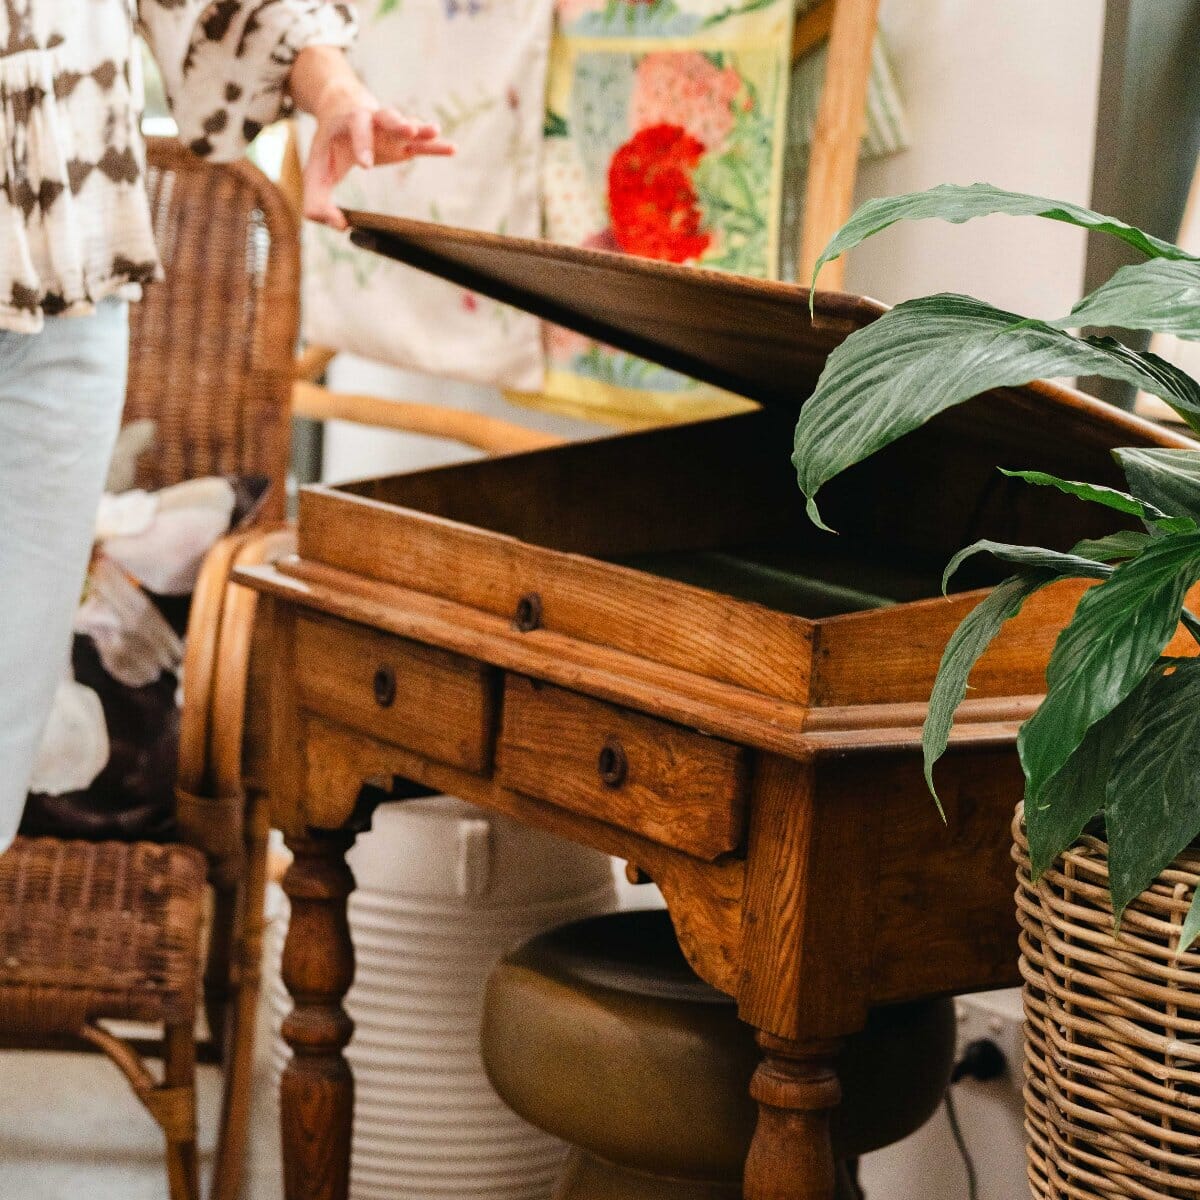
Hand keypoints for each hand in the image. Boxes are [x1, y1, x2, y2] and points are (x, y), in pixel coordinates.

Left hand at [289, 46, 454, 229]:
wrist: (341, 112)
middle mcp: (371, 121)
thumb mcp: (315, 172)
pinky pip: (422, 142)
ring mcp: (390, 130)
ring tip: (434, 131)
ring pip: (406, 124)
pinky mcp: (404, 141)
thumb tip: (339, 225)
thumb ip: (316, 202)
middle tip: (407, 130)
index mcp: (347, 124)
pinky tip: (451, 148)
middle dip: (396, 123)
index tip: (366, 166)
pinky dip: (435, 145)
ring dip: (420, 128)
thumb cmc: (329, 148)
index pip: (355, 128)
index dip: (361, 144)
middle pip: (385, 115)